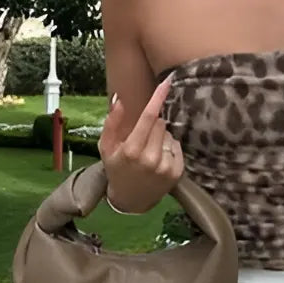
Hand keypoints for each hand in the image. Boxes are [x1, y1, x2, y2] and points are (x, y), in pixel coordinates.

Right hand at [97, 73, 183, 213]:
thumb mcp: (106, 147)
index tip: (167, 82)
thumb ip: (112, 122)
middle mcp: (151, 159)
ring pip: (170, 134)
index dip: (158, 97)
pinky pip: (177, 146)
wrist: (130, 200)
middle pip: (161, 123)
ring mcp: (166, 166)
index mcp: (131, 150)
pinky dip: (170, 148)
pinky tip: (159, 159)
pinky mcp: (177, 172)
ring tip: (149, 151)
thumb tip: (120, 99)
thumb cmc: (116, 168)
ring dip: (162, 137)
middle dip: (153, 125)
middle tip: (142, 139)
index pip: (149, 117)